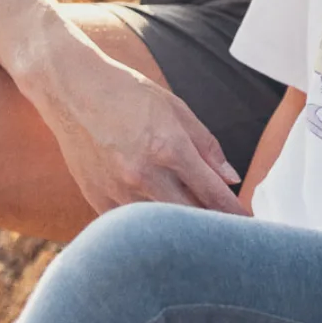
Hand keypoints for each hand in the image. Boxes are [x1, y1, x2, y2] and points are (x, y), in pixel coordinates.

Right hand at [25, 37, 244, 215]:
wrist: (71, 90)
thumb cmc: (127, 93)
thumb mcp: (175, 109)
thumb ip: (207, 146)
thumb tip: (231, 179)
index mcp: (168, 147)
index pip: (213, 193)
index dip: (235, 213)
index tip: (249, 226)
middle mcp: (143, 174)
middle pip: (191, 217)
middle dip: (213, 225)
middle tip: (229, 232)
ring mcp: (117, 190)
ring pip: (161, 226)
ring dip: (181, 227)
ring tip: (197, 229)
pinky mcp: (97, 199)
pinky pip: (132, 224)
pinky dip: (149, 224)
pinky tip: (159, 220)